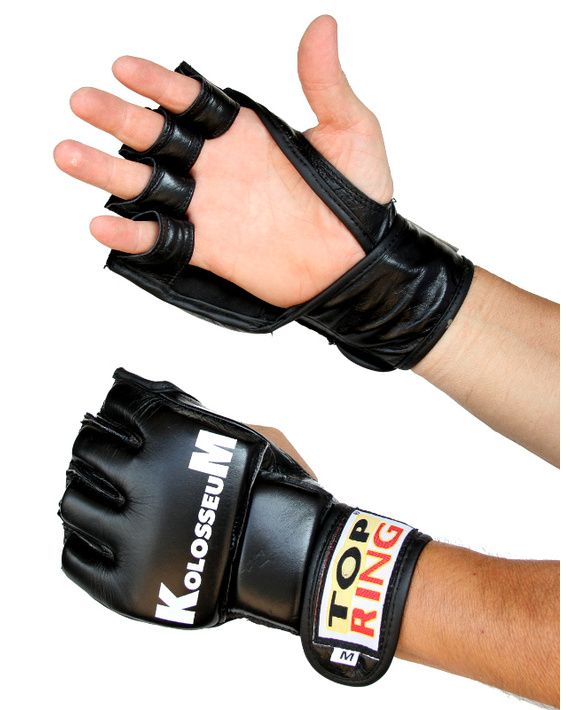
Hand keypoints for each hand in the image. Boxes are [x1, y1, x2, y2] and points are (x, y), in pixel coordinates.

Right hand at [54, 15, 392, 307]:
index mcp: (246, 133)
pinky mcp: (209, 248)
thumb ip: (326, 82)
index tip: (125, 66)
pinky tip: (103, 221)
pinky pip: (161, 239)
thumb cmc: (364, 200)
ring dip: (104, 170)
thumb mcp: (351, 131)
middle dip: (117, 118)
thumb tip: (323, 23)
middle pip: (155, 136)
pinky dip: (131, 234)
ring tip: (67, 152)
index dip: (158, 83)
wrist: (360, 264)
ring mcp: (210, 207)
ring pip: (146, 183)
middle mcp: (219, 166)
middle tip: (84, 101)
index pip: (191, 100)